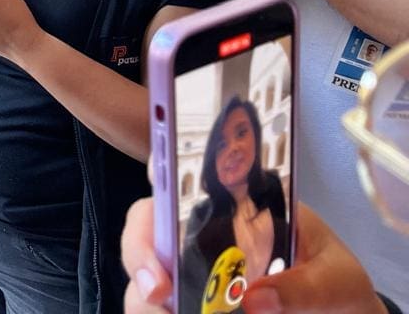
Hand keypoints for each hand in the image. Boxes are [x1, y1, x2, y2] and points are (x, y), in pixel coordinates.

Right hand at [122, 197, 387, 313]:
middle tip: (159, 290)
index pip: (182, 180)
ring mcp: (190, 268)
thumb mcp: (335, 279)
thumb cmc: (334, 282)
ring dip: (144, 295)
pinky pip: (154, 306)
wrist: (340, 312)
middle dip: (141, 254)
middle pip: (146, 227)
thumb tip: (254, 299)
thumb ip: (303, 287)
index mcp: (234, 207)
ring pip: (144, 272)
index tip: (159, 195)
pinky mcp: (188, 300)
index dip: (159, 180)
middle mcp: (200, 231)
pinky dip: (153, 313)